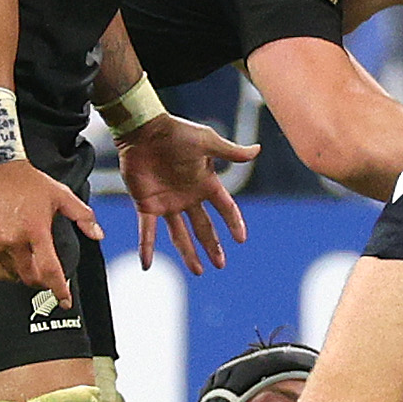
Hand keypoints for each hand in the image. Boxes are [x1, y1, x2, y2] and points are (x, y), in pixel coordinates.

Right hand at [0, 157, 101, 304]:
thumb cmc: (31, 183)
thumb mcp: (63, 196)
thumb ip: (84, 217)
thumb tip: (99, 235)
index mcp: (36, 231)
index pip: (49, 270)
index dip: (58, 289)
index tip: (65, 301)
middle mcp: (14, 241)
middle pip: (31, 278)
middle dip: (44, 283)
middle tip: (51, 278)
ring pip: (13, 277)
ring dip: (26, 278)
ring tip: (34, 269)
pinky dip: (8, 274)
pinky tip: (17, 265)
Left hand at [114, 111, 256, 272]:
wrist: (144, 130)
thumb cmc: (177, 132)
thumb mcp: (208, 142)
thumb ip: (231, 152)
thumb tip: (257, 150)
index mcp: (205, 183)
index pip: (225, 208)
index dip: (234, 223)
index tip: (241, 238)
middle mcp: (188, 197)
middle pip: (204, 227)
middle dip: (213, 246)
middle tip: (220, 264)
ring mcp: (168, 203)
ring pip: (180, 235)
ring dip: (189, 253)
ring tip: (198, 271)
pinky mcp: (146, 205)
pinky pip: (147, 231)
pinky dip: (146, 248)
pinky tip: (147, 265)